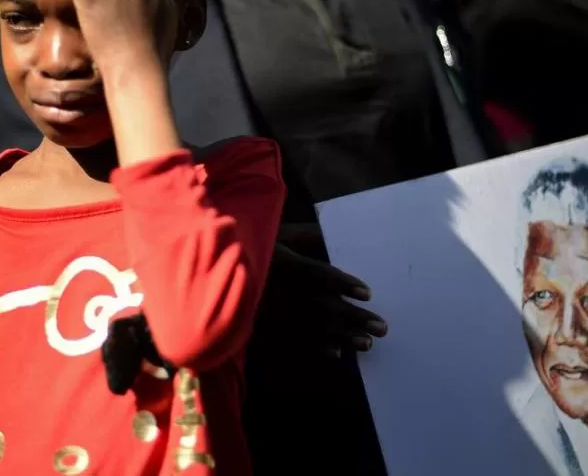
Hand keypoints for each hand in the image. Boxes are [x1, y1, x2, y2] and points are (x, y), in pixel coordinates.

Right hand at [255, 224, 387, 356]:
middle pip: (323, 306)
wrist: (205, 276)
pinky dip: (316, 350)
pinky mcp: (260, 333)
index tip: (367, 292)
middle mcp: (278, 291)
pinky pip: (292, 344)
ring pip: (312, 328)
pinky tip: (337, 354)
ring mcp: (269, 315)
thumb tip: (329, 233)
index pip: (318, 274)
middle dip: (354, 318)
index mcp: (281, 263)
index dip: (344, 283)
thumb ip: (302, 234)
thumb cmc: (246, 250)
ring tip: (367, 344)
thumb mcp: (272, 235)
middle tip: (382, 328)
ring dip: (343, 337)